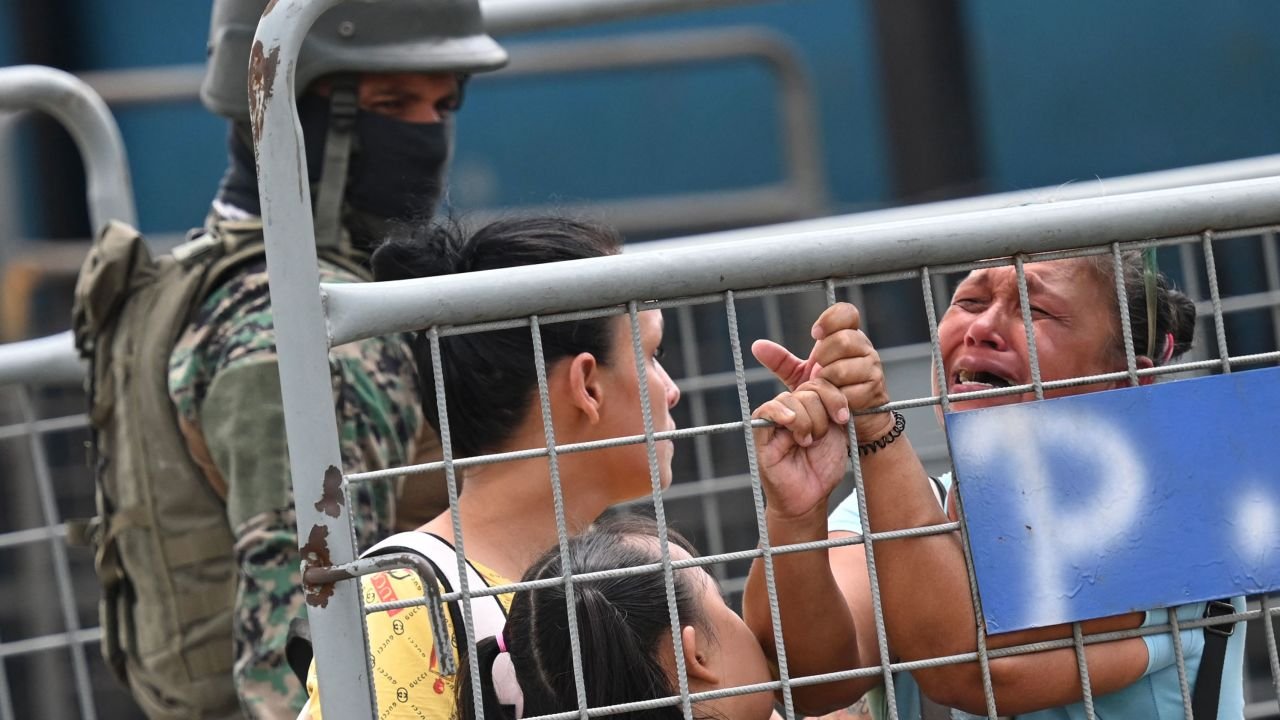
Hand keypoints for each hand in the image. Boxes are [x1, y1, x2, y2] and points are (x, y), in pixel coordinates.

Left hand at [752, 303, 891, 439]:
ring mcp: (872, 368)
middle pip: (843, 340)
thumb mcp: (802, 376)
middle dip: (823, 357)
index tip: (815, 334)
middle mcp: (864, 348)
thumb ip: (782, 361)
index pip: (847, 313)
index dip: (830, 319)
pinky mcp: (874, 390)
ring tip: (824, 387)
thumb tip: (757, 346)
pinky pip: (850, 391)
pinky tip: (834, 402)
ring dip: (827, 380)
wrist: (854, 421)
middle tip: (816, 370)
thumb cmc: (828, 393)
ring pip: (844, 367)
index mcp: (848, 337)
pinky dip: (836, 398)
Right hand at [752, 378, 849, 520]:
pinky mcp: (760, 433)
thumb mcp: (837, 433)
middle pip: (808, 389)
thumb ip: (835, 408)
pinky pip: (766, 411)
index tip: (843, 418)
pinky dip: (780, 413)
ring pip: (791, 399)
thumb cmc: (823, 467)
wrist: (810, 497)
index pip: (820, 382)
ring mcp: (775, 419)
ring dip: (807, 421)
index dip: (834, 397)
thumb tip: (834, 384)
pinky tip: (791, 423)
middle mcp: (792, 408)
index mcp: (811, 406)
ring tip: (807, 442)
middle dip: (821, 414)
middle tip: (820, 438)